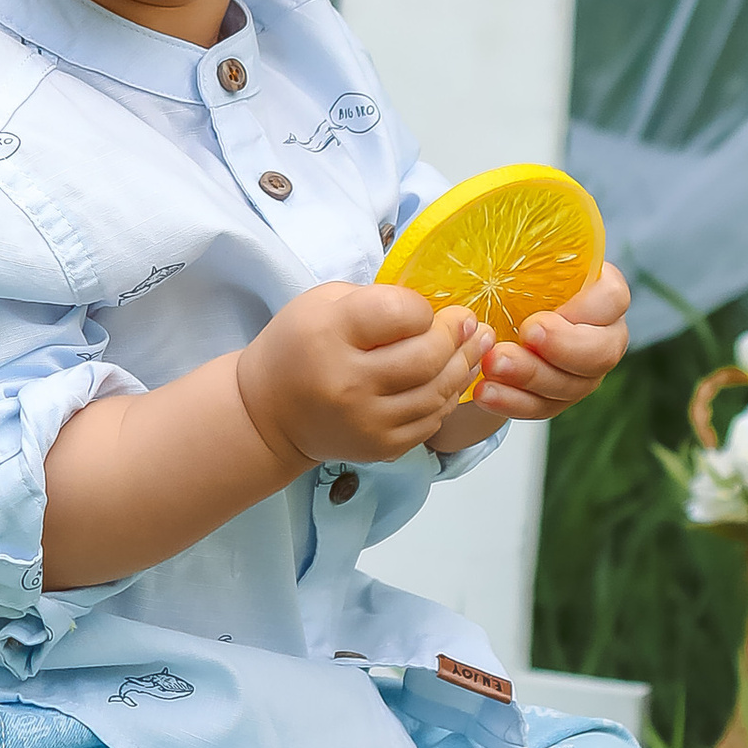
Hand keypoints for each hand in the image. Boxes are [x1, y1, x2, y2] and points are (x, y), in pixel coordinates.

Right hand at [237, 280, 493, 469]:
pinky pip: (432, 421)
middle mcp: (348, 384)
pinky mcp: (380, 448)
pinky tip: (452, 378)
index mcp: (329, 335)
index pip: (401, 314)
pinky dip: (448, 397)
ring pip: (438, 392)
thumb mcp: (321, 303)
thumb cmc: (299, 345)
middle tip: (470, 322)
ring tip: (478, 344)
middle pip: (427, 357)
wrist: (269, 412)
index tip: (422, 308)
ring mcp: (366, 422)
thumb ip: (375, 299)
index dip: (422, 308)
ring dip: (465, 365)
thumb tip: (436, 310)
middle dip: (457, 335)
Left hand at [444, 262, 631, 435]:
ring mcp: (584, 371)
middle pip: (602, 351)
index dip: (586, 310)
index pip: (613, 299)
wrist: (490, 314)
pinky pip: (543, 407)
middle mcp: (602, 333)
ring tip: (491, 364)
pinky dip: (513, 402)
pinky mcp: (559, 398)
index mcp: (600, 291)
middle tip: (523, 337)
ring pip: (573, 385)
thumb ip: (518, 246)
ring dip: (530, 377)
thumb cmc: (507, 278)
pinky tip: (486, 391)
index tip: (539, 316)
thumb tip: (492, 218)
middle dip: (561, 350)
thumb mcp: (513, 256)